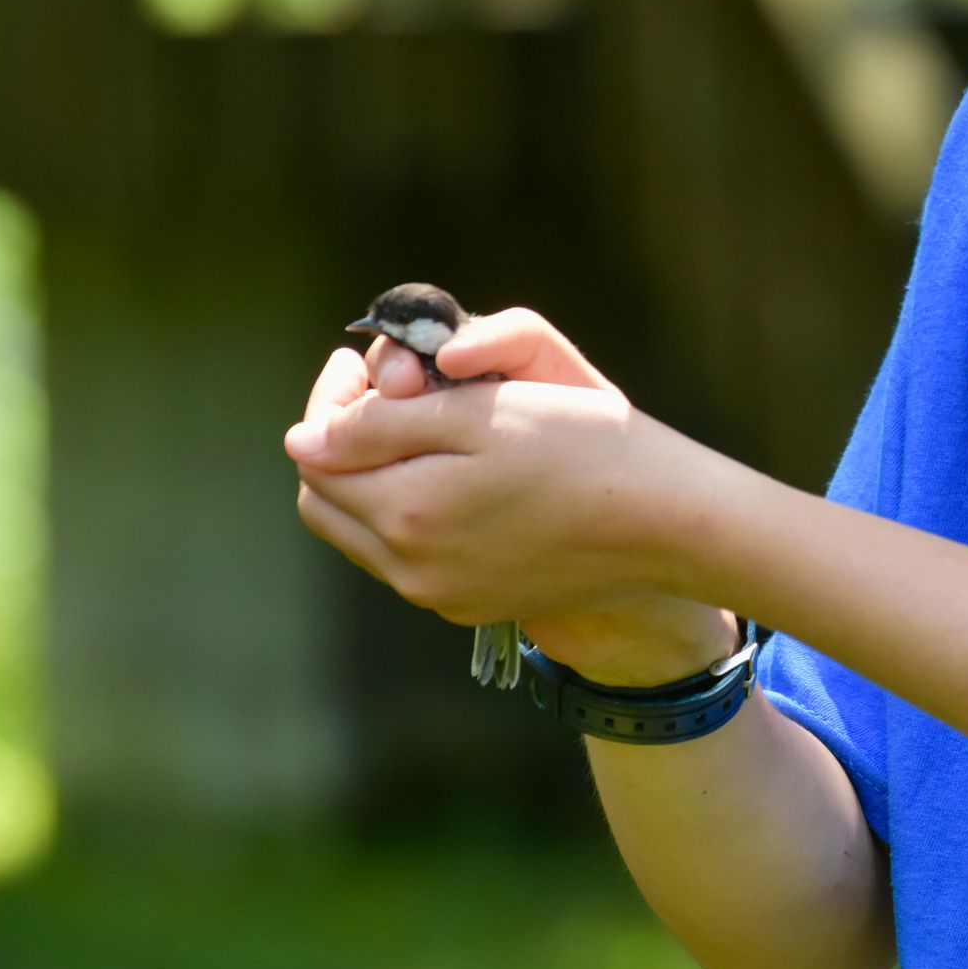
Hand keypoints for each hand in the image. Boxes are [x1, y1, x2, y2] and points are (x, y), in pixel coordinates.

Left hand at [290, 312, 738, 684]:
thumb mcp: (480, 413)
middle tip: (389, 393)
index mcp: (405, 513)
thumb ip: (380, 425)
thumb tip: (304, 439)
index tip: (362, 362)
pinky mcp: (475, 606)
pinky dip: (415, 514)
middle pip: (330, 502)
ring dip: (377, 480)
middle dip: (344, 443)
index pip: (315, 455)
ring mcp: (442, 595)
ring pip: (367, 532)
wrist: (664, 521)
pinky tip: (462, 480)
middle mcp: (411, 568)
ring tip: (427, 432)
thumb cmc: (582, 448)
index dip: (330, 400)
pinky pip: (412, 558)